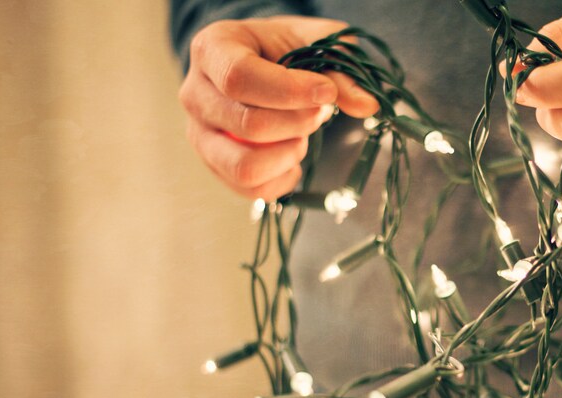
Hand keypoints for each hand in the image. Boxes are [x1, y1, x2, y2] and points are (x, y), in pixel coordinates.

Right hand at [179, 16, 379, 199]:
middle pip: (248, 125)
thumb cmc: (288, 48)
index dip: (289, 91)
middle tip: (319, 112)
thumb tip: (367, 105)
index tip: (325, 93)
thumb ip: (341, 72)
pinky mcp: (215, 165)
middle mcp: (195, 93)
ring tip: (301, 135)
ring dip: (288, 155)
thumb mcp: (318, 43)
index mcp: (213, 49)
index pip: (240, 78)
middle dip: (299, 123)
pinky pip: (251, 189)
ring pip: (245, 166)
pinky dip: (283, 179)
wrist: (265, 62)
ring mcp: (200, 134)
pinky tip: (295, 158)